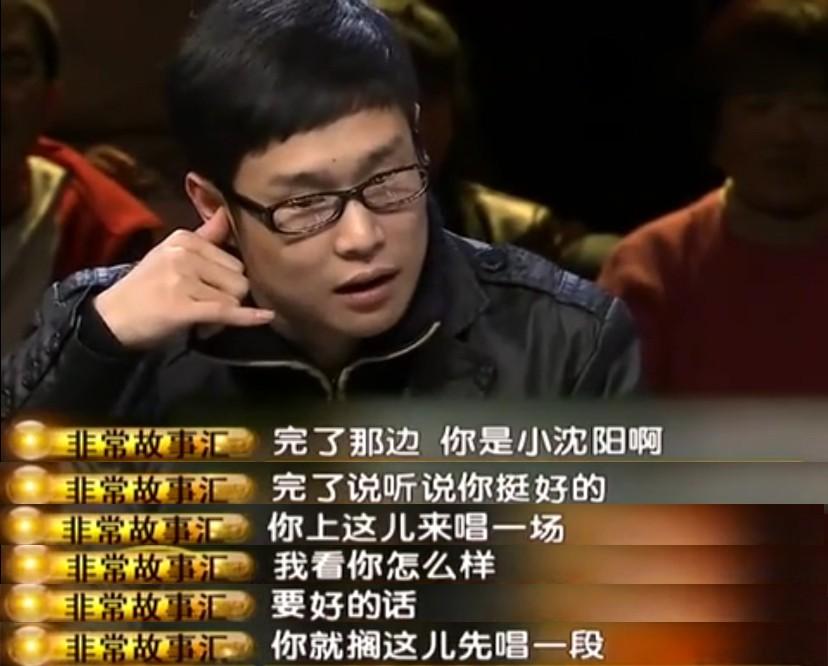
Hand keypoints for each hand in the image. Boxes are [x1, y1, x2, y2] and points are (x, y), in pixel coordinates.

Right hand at [93, 208, 273, 349]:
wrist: (110, 318)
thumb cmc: (145, 288)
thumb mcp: (170, 253)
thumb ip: (203, 236)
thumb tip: (226, 212)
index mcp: (183, 239)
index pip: (233, 258)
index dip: (226, 278)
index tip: (208, 289)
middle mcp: (184, 255)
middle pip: (239, 277)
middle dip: (229, 295)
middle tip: (204, 306)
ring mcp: (183, 281)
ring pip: (234, 296)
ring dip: (224, 312)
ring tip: (200, 317)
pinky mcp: (184, 307)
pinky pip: (227, 312)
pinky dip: (248, 318)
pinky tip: (266, 318)